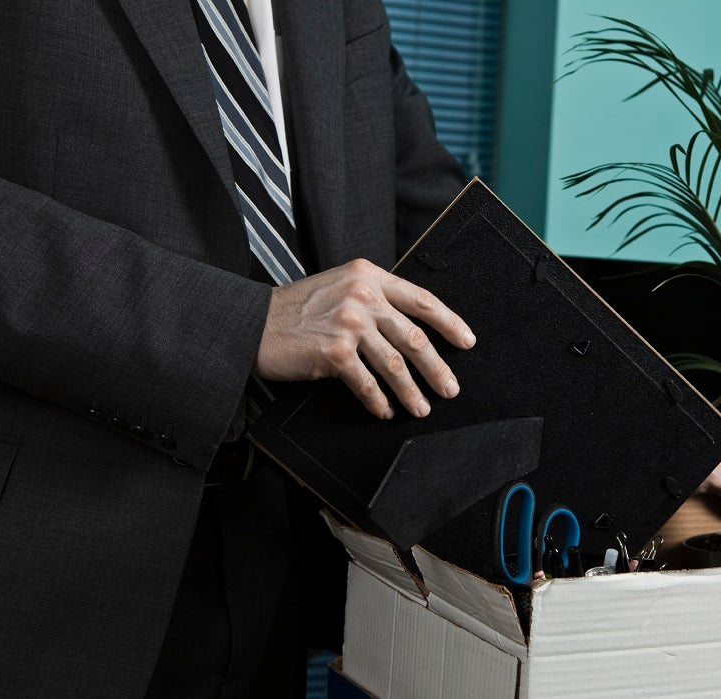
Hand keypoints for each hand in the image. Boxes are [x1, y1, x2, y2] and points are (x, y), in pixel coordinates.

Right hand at [254, 258, 475, 418]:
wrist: (253, 323)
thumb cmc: (297, 309)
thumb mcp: (339, 286)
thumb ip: (373, 297)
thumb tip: (411, 328)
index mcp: (369, 275)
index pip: (422, 300)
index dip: (450, 323)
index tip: (467, 342)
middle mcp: (363, 295)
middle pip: (414, 337)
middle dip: (437, 368)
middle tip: (450, 389)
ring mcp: (349, 323)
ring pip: (395, 365)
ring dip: (412, 392)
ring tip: (422, 408)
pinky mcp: (335, 352)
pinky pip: (367, 384)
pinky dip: (380, 402)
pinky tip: (386, 412)